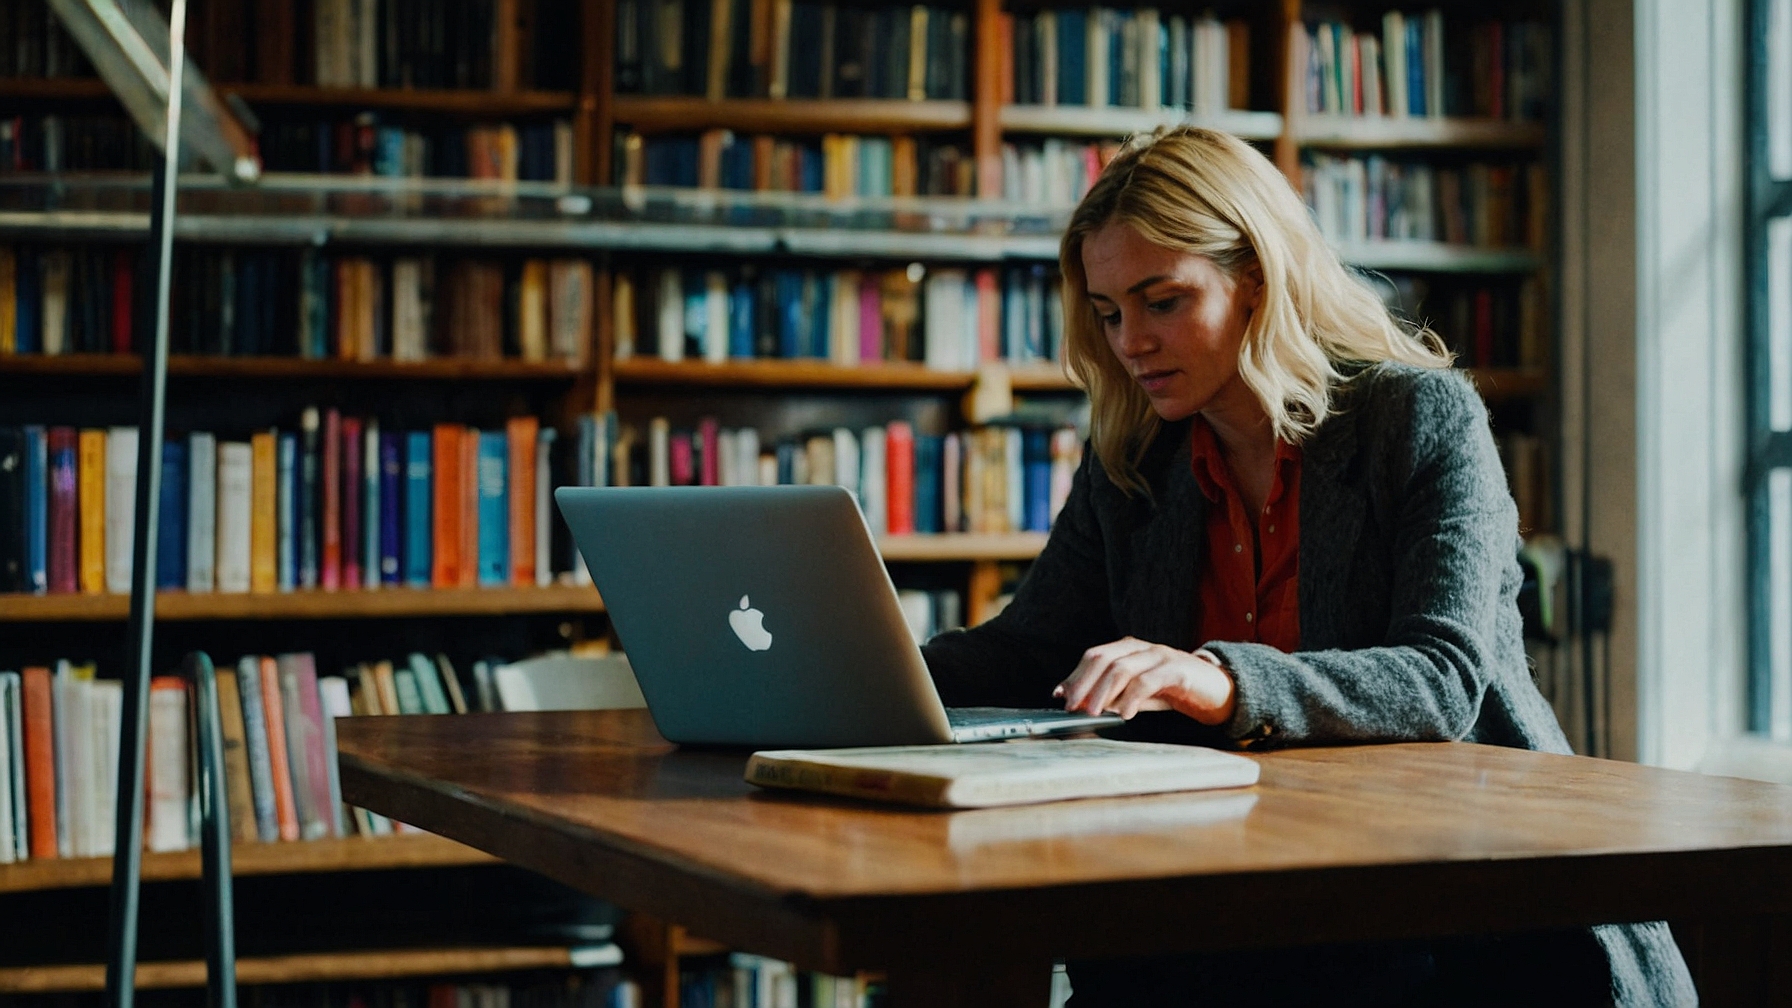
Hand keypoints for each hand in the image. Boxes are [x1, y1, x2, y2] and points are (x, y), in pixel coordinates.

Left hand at [1054, 638, 1236, 724]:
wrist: (1219, 690)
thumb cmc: (1175, 690)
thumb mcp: (1139, 693)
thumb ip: (1113, 695)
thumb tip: (1080, 702)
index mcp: (1130, 648)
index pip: (1095, 656)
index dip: (1076, 675)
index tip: (1060, 695)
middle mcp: (1143, 648)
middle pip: (1104, 659)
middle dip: (1084, 683)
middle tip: (1073, 707)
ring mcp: (1161, 656)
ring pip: (1122, 668)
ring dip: (1103, 692)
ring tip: (1094, 712)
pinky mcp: (1179, 670)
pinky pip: (1149, 681)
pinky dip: (1132, 698)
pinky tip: (1125, 714)